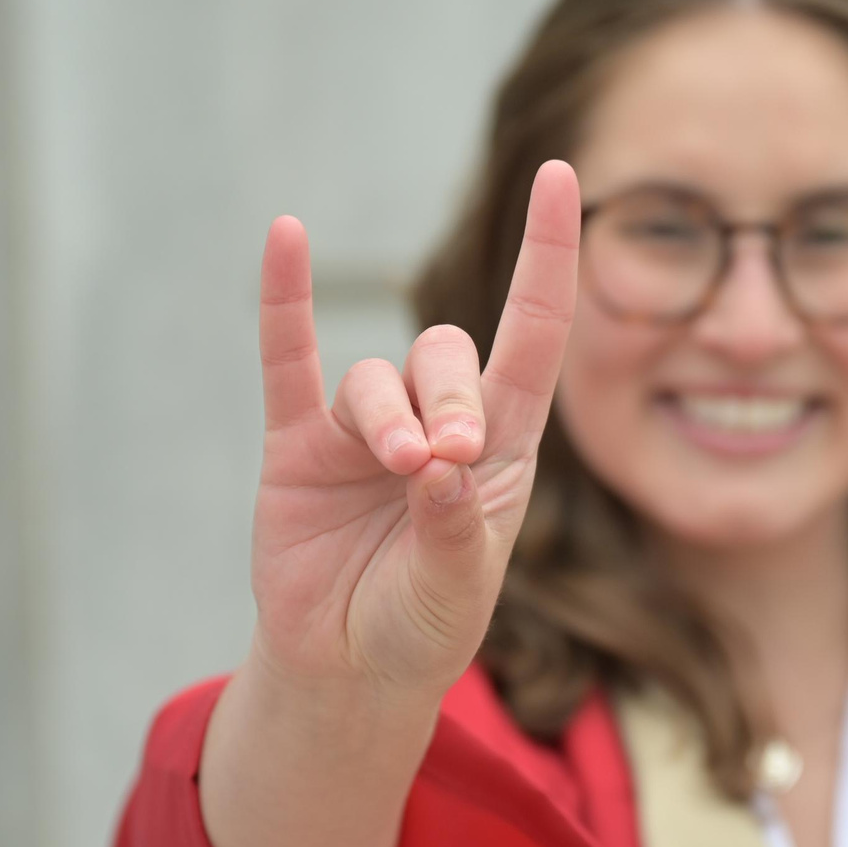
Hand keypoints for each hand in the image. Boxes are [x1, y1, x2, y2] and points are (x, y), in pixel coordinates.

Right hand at [247, 160, 581, 699]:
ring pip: (375, 378)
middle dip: (450, 395)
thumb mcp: (457, 592)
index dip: (548, 255)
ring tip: (400, 469)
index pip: (534, 333)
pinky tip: (286, 236)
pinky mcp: (297, 446)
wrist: (348, 672)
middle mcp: (435, 422)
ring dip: (388, 415)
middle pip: (446, 355)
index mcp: (501, 448)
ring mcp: (362, 432)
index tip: (560, 174)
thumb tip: (442, 464)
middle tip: (448, 457)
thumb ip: (455, 531)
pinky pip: (288, 360)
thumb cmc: (422, 627)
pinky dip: (286, 300)